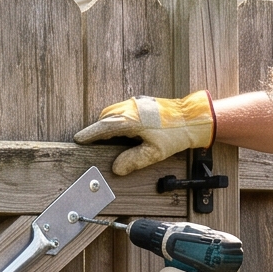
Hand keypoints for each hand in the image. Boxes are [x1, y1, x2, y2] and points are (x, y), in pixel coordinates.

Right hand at [73, 90, 214, 175]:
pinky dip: (119, 118)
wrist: (194, 118)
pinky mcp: (144, 102)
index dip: (90, 134)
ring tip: (109, 138)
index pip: (103, 127)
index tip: (79, 139)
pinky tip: (125, 129)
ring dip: (109, 123)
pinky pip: (124, 109)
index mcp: (131, 120)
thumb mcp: (154, 153)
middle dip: (98, 129)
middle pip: (106, 117)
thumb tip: (116, 169)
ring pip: (114, 112)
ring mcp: (138, 103)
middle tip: (92, 141)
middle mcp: (132, 108)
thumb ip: (133, 161)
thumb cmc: (175, 134)